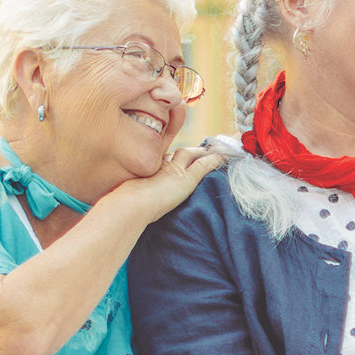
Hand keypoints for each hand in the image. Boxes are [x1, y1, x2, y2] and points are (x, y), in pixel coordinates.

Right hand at [112, 143, 227, 222]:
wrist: (129, 206)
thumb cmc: (125, 206)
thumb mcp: (131, 197)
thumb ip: (135, 195)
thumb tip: (128, 207)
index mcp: (151, 168)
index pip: (171, 158)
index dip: (182, 157)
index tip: (190, 156)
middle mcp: (163, 164)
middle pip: (185, 152)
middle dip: (199, 150)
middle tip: (213, 147)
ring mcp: (175, 170)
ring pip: (195, 154)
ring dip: (210, 151)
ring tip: (226, 148)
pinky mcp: (185, 178)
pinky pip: (204, 165)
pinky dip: (217, 160)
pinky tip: (229, 155)